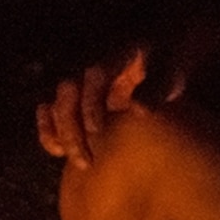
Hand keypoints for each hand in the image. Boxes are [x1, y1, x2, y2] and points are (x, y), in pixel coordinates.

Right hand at [37, 46, 177, 168]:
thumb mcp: (170, 73)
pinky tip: (58, 153)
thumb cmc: (167, 67)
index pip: (94, 77)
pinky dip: (49, 131)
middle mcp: (90, 66)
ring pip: (55, 106)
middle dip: (72, 130)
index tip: (96, 130)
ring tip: (78, 163)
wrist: (160, 60)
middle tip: (85, 162)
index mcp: (114, 56)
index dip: (91, 104)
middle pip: (67, 94)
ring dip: (60, 135)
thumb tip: (138, 110)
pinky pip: (50, 113)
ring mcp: (79, 81)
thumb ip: (156, 88)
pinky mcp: (72, 98)